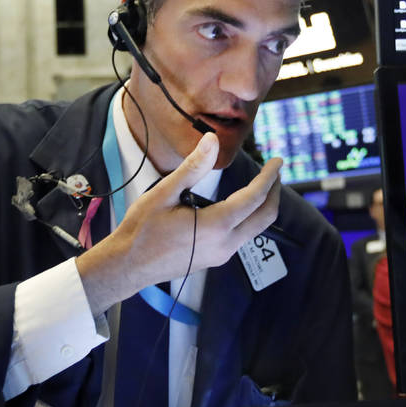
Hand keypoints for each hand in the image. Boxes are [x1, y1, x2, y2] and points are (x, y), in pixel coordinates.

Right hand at [77, 132, 281, 313]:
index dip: (269, 177)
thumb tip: (211, 141)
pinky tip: (235, 207)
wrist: (128, 265)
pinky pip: (241, 238)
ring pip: (256, 230)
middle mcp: (225, 244)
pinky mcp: (215, 260)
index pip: (254, 198)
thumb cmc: (142, 229)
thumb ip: (192, 167)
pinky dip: (247, 219)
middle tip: (274, 173)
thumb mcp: (164, 193)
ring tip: (257, 187)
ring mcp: (222, 255)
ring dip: (261, 207)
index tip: (277, 162)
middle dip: (274, 193)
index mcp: (216, 225)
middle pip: (265, 217)